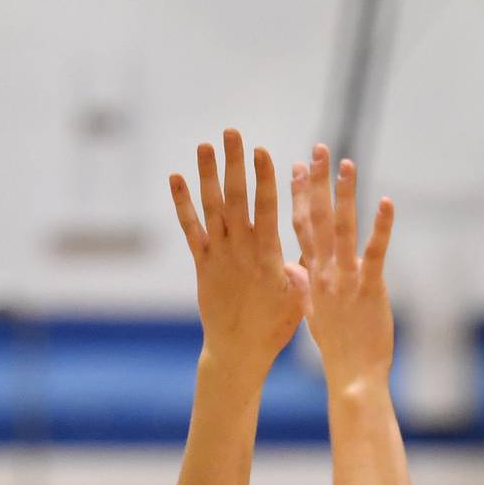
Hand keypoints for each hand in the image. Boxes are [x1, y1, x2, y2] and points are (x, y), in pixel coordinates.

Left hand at [170, 129, 306, 384]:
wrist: (238, 351)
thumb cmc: (275, 327)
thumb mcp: (299, 299)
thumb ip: (301, 269)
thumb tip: (307, 249)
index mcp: (268, 257)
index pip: (266, 209)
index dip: (263, 179)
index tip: (262, 151)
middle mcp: (240, 250)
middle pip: (236, 199)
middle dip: (234, 164)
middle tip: (232, 133)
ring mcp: (219, 255)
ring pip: (211, 208)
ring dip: (207, 174)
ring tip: (205, 145)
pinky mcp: (202, 264)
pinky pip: (190, 229)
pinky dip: (182, 203)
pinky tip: (176, 178)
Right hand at [290, 147, 393, 388]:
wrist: (352, 376)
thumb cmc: (337, 349)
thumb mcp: (312, 313)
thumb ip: (304, 286)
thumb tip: (293, 269)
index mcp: (312, 276)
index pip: (301, 227)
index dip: (298, 195)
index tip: (294, 166)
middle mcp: (325, 272)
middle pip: (318, 219)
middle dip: (317, 182)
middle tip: (318, 150)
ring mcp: (346, 279)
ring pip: (343, 229)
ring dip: (345, 195)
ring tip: (347, 164)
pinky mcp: (370, 288)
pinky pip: (375, 252)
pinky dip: (380, 227)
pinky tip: (385, 202)